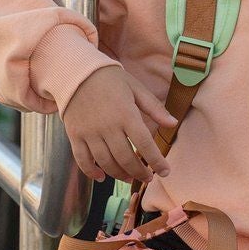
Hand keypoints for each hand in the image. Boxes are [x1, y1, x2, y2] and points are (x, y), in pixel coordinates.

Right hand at [61, 65, 176, 184]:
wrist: (76, 72)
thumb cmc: (110, 79)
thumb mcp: (135, 88)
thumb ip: (154, 107)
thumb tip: (174, 123)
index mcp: (126, 114)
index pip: (145, 144)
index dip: (157, 161)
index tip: (165, 171)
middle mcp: (108, 126)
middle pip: (126, 159)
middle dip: (139, 172)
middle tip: (147, 177)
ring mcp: (89, 132)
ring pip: (106, 162)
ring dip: (119, 175)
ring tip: (129, 177)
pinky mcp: (75, 135)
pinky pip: (83, 160)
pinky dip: (92, 172)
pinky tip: (102, 176)